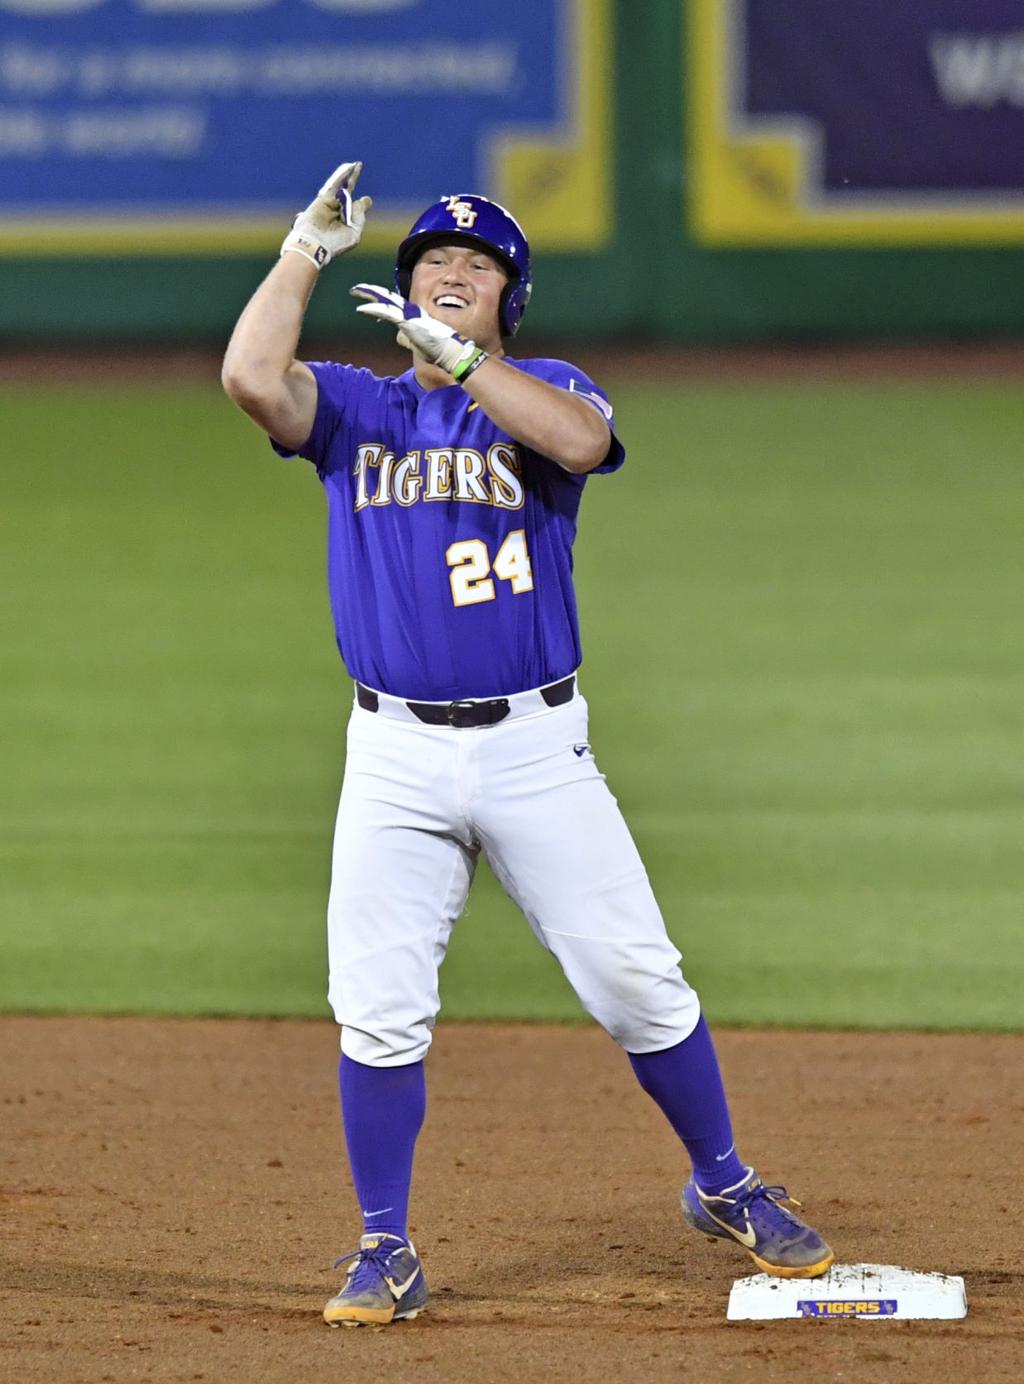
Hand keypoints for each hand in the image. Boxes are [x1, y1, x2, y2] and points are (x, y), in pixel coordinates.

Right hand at [281, 161, 371, 269]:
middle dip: (352, 181)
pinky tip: (349, 167)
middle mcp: (337, 213)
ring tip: (356, 165)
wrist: (314, 244)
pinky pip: (334, 185)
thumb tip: (362, 201)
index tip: (365, 200)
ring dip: (348, 175)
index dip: (361, 204)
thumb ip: (359, 217)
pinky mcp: (323, 199)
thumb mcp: (353, 233)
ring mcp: (329, 205)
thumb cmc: (335, 244)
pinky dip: (341, 176)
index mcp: (345, 224)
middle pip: (347, 194)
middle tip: (359, 167)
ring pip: (340, 187)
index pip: (354, 210)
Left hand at [350, 284, 487, 380]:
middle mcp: (411, 311)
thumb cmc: (437, 350)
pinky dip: (374, 310)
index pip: (393, 304)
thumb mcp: (418, 343)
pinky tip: (362, 308)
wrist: (449, 351)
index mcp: (413, 315)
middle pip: (387, 298)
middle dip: (372, 292)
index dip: (380, 301)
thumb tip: (399, 338)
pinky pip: (387, 313)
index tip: (368, 298)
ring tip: (356, 291)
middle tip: (357, 288)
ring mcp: (409, 315)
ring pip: (385, 301)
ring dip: (369, 295)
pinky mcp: (407, 322)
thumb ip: (408, 338)